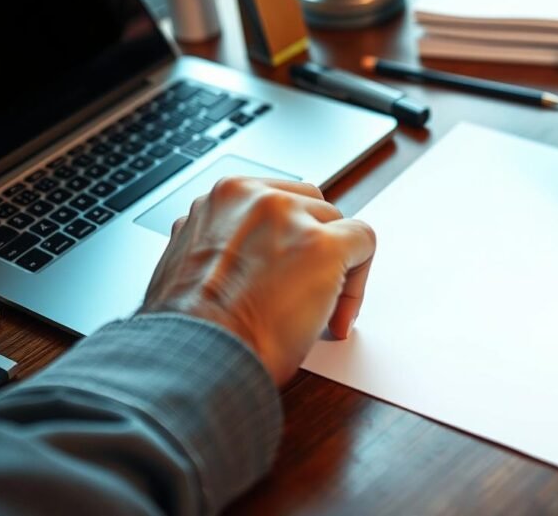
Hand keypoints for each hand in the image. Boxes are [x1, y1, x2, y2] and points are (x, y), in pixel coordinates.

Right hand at [139, 177, 375, 385]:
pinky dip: (357, 284)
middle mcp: (250, 196)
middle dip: (315, 248)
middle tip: (309, 293)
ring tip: (319, 311)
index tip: (286, 277)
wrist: (194, 360)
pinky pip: (364, 242)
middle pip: (312, 206)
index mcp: (221, 199)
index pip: (278, 202)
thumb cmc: (193, 331)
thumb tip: (254, 257)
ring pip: (339, 224)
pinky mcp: (320, 245)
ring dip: (337, 267)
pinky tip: (338, 316)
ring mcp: (287, 217)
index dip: (290, 242)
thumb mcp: (195, 266)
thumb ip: (227, 245)